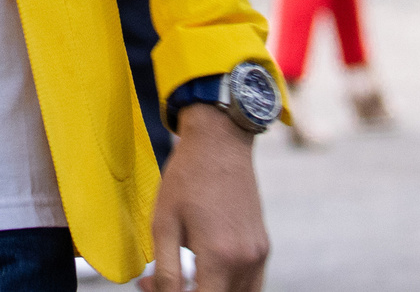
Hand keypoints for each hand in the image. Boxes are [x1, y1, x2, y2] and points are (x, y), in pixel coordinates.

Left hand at [152, 107, 267, 291]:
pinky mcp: (263, 248)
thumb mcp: (163, 223)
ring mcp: (258, 256)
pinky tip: (205, 274)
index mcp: (220, 257)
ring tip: (183, 278)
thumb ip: (166, 271)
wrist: (221, 142)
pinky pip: (250, 286)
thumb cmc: (187, 178)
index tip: (156, 289)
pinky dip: (229, 288)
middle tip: (160, 282)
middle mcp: (246, 261)